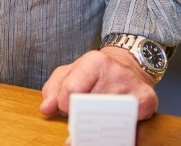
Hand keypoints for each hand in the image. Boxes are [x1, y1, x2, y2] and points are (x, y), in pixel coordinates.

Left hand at [40, 47, 157, 120]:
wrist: (129, 66)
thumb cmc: (96, 72)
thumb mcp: (71, 72)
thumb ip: (54, 88)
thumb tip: (46, 108)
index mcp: (94, 61)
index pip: (72, 90)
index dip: (64, 105)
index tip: (65, 109)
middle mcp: (115, 71)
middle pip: (90, 107)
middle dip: (80, 119)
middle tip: (77, 122)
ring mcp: (132, 86)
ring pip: (108, 119)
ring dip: (97, 128)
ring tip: (92, 126)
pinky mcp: (147, 101)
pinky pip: (127, 127)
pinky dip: (115, 132)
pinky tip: (110, 127)